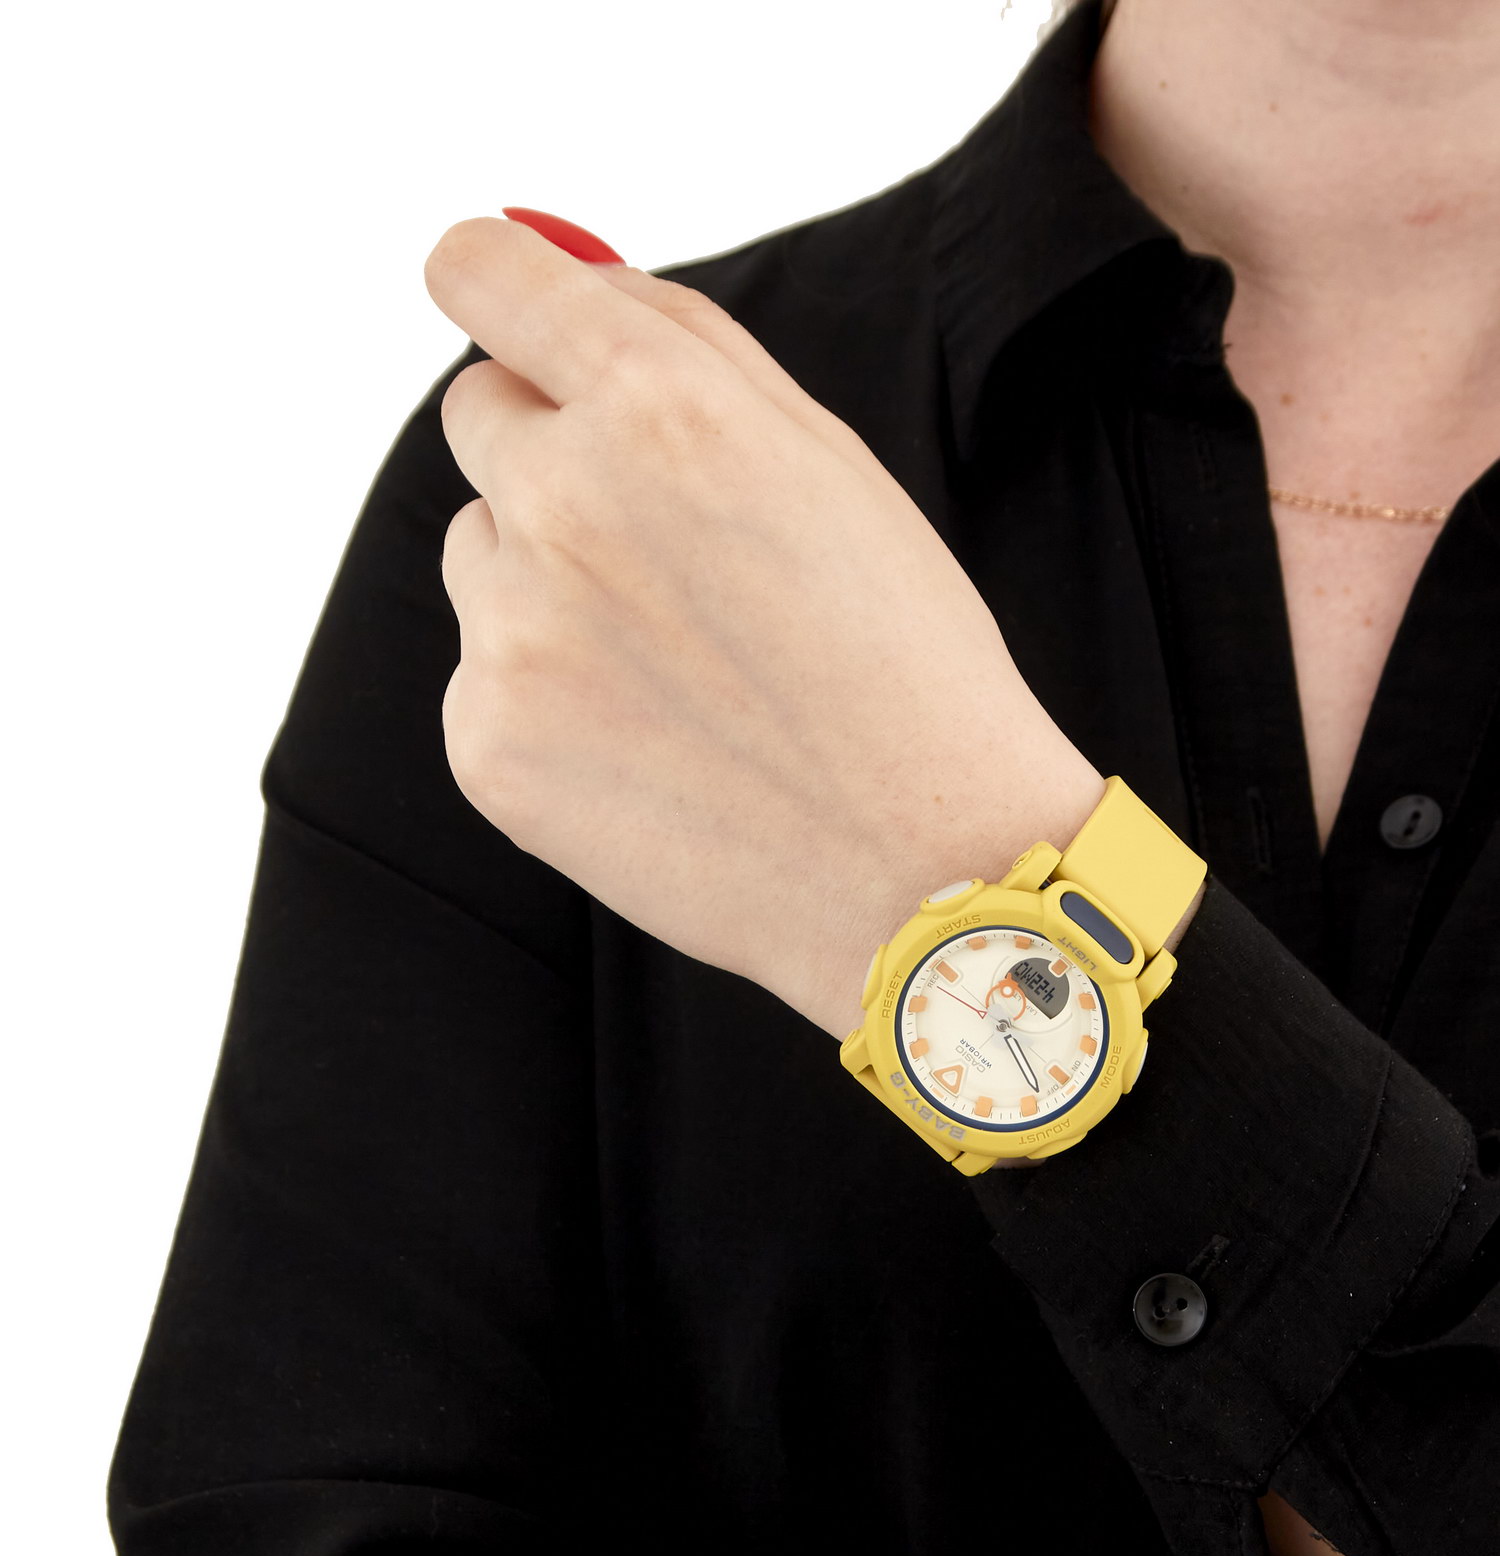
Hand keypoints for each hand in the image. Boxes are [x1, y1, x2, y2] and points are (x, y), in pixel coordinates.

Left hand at [424, 216, 1104, 1041]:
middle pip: (480, 418)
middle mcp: (562, 501)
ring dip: (548, 585)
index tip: (499, 307)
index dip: (494, 283)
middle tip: (665, 551)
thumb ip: (679, 341)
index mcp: (655, 404)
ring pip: (481, 556)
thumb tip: (547, 261)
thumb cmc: (898, 658)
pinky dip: (546, 701)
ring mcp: (510, 631)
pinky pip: (482, 677)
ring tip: (680, 672)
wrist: (921, 869)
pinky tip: (651, 746)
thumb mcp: (821, 458)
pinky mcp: (485, 743)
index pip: (487, 275)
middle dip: (551, 456)